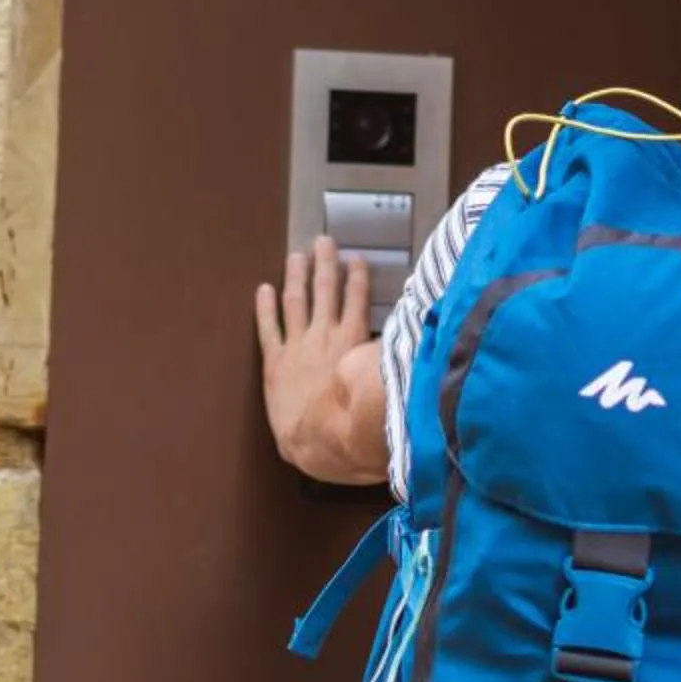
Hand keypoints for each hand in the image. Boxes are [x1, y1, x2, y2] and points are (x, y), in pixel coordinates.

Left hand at [255, 238, 386, 482]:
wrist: (318, 439)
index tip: (356, 260)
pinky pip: (268, 328)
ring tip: (296, 256)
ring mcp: (298, 346)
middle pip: (325, 290)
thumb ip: (395, 367)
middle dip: (325, 264)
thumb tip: (417, 357)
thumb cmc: (355, 424)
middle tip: (323, 242)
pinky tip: (263, 289)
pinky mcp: (275, 362)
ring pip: (296, 301)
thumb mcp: (384, 391)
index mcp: (353, 342)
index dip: (357, 278)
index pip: (356, 300)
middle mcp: (325, 336)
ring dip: (296, 276)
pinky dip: (264, 307)